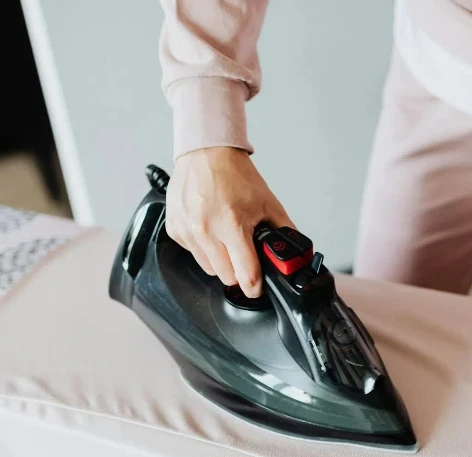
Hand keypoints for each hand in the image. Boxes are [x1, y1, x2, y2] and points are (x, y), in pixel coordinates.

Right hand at [164, 147, 294, 297]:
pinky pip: (194, 255)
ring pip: (209, 270)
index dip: (255, 286)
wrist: (206, 153)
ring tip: (227, 239)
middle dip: (239, 271)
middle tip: (245, 255)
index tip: (258, 287)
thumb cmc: (236, 176)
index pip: (245, 275)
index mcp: (232, 224)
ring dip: (221, 262)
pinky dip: (205, 249)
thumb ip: (285, 231)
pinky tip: (211, 230)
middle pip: (227, 277)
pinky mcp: (175, 230)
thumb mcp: (269, 203)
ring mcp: (188, 231)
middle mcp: (206, 230)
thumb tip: (296, 254)